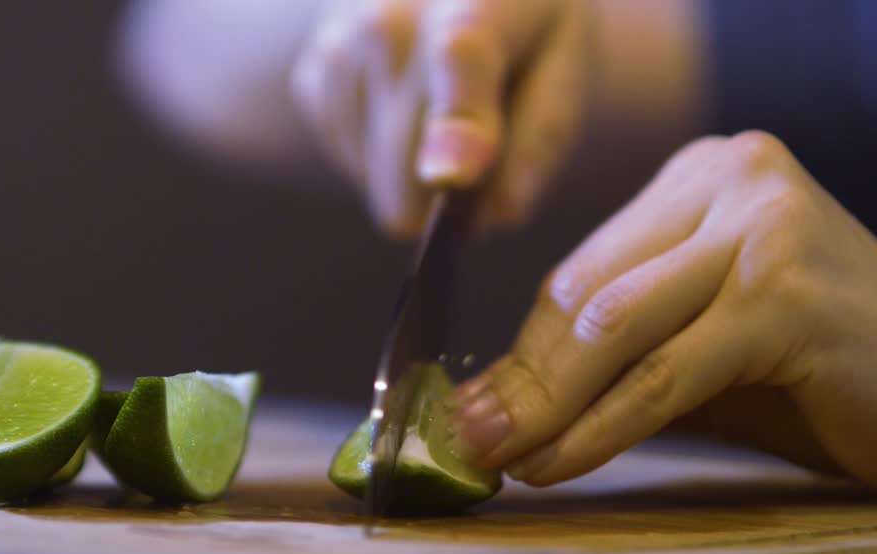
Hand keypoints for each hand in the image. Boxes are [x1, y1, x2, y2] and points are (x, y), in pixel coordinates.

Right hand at [290, 0, 590, 236]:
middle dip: (443, 189)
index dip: (457, 122)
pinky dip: (379, 156)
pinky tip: (404, 113)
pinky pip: (347, 158)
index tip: (453, 179)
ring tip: (440, 117)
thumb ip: (540, 136)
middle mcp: (392, 13)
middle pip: (407, 150)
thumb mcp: (563, 66)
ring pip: (374, 171)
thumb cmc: (521, 30)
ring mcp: (341, 43)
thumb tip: (503, 210)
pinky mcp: (313, 74)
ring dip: (411, 171)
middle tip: (479, 168)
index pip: (463, 56)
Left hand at [453, 131, 876, 499]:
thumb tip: (495, 406)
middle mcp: (732, 177)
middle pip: (587, 292)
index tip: (469, 407)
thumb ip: (611, 363)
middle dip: (521, 381)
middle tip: (466, 441)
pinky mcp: (787, 293)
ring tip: (499, 458)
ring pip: (613, 328)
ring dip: (546, 406)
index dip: (519, 351)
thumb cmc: (821, 378)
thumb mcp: (698, 354)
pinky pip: (664, 373)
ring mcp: (764, 225)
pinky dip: (601, 427)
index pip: (581, 271)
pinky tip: (556, 465)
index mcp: (704, 178)